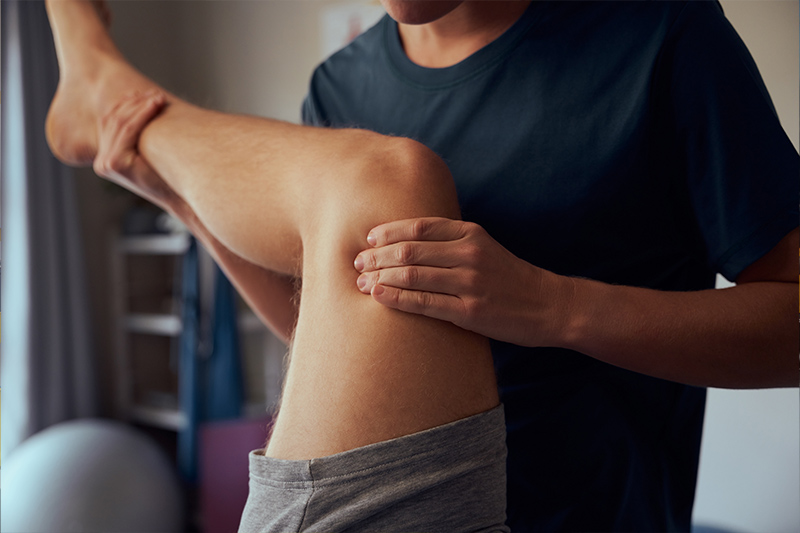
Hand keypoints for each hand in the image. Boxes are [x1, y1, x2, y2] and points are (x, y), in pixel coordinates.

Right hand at [93, 90, 172, 205]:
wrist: (177, 197)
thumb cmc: (168, 175)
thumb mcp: (148, 153)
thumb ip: (138, 136)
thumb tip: (143, 104)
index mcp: (105, 158)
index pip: (109, 122)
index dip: (126, 104)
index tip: (144, 93)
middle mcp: (102, 162)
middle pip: (113, 120)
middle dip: (134, 103)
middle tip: (154, 93)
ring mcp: (106, 163)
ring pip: (121, 123)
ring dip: (140, 106)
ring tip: (158, 97)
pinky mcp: (115, 163)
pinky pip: (128, 131)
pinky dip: (142, 115)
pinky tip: (154, 106)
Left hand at [354, 217, 571, 345]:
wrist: (548, 305)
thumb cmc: (509, 277)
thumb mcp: (484, 247)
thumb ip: (451, 242)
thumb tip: (408, 242)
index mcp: (470, 234)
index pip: (419, 226)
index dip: (388, 232)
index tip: (369, 239)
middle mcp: (469, 254)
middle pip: (409, 250)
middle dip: (377, 256)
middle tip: (357, 263)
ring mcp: (470, 283)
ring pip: (412, 276)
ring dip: (379, 278)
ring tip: (361, 282)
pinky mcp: (470, 312)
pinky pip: (423, 303)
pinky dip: (396, 299)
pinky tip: (378, 296)